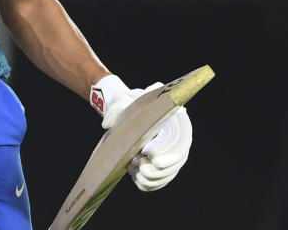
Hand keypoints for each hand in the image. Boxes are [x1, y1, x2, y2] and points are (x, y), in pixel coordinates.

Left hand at [90, 75, 193, 191]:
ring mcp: (172, 155)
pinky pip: (161, 180)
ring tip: (134, 170)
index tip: (149, 154)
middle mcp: (178, 139)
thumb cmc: (128, 107)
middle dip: (159, 169)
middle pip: (177, 159)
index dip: (167, 150)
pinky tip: (137, 179)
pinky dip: (150, 184)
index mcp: (174, 121)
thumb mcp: (122, 103)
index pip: (180, 139)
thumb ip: (115, 111)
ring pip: (169, 172)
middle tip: (141, 168)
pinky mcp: (164, 167)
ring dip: (152, 177)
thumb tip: (106, 124)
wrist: (127, 116)